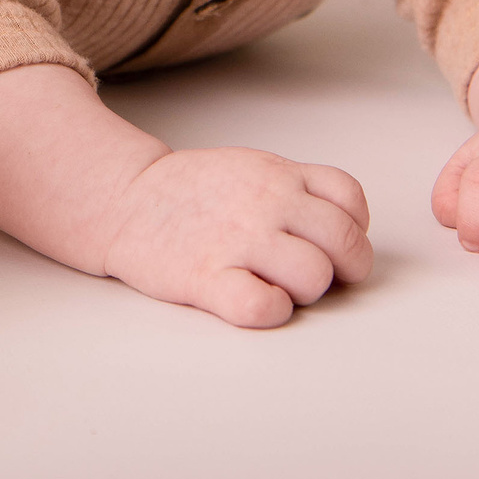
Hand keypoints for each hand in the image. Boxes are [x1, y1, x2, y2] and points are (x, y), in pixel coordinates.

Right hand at [103, 147, 373, 327]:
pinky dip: (270, 311)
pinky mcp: (207, 277)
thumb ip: (300, 190)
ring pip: (314, 277)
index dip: (353, 229)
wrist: (126, 200)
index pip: (351, 201)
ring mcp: (238, 239)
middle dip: (344, 270)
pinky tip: (255, 301)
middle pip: (345, 244)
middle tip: (317, 277)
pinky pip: (263, 306)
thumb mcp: (254, 167)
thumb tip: (346, 231)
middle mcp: (266, 202)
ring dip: (304, 292)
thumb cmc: (194, 193)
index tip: (329, 244)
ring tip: (278, 286)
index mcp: (279, 174)